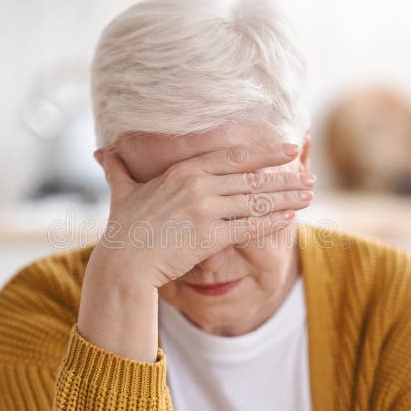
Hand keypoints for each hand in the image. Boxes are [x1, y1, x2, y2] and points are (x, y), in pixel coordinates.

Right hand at [93, 142, 314, 287]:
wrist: (123, 262)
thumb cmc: (122, 229)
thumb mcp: (121, 192)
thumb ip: (118, 170)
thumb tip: (101, 154)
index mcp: (183, 171)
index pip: (233, 155)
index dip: (265, 152)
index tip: (288, 148)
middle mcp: (198, 185)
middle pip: (251, 177)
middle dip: (284, 176)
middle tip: (309, 175)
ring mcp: (205, 210)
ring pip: (255, 200)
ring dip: (286, 197)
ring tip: (309, 195)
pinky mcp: (210, 236)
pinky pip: (249, 226)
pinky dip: (272, 221)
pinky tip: (290, 218)